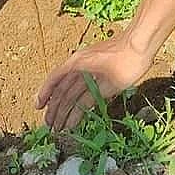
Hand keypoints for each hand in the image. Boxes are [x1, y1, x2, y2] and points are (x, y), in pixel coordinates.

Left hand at [36, 34, 153, 130]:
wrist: (136, 46)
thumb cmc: (122, 51)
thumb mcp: (100, 59)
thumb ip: (90, 71)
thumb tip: (84, 88)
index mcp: (77, 58)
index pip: (55, 77)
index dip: (45, 92)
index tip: (38, 105)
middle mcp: (79, 65)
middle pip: (60, 91)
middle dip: (52, 109)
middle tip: (49, 124)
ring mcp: (89, 76)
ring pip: (68, 98)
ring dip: (61, 116)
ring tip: (57, 129)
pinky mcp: (101, 86)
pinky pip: (82, 104)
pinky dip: (74, 116)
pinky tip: (70, 125)